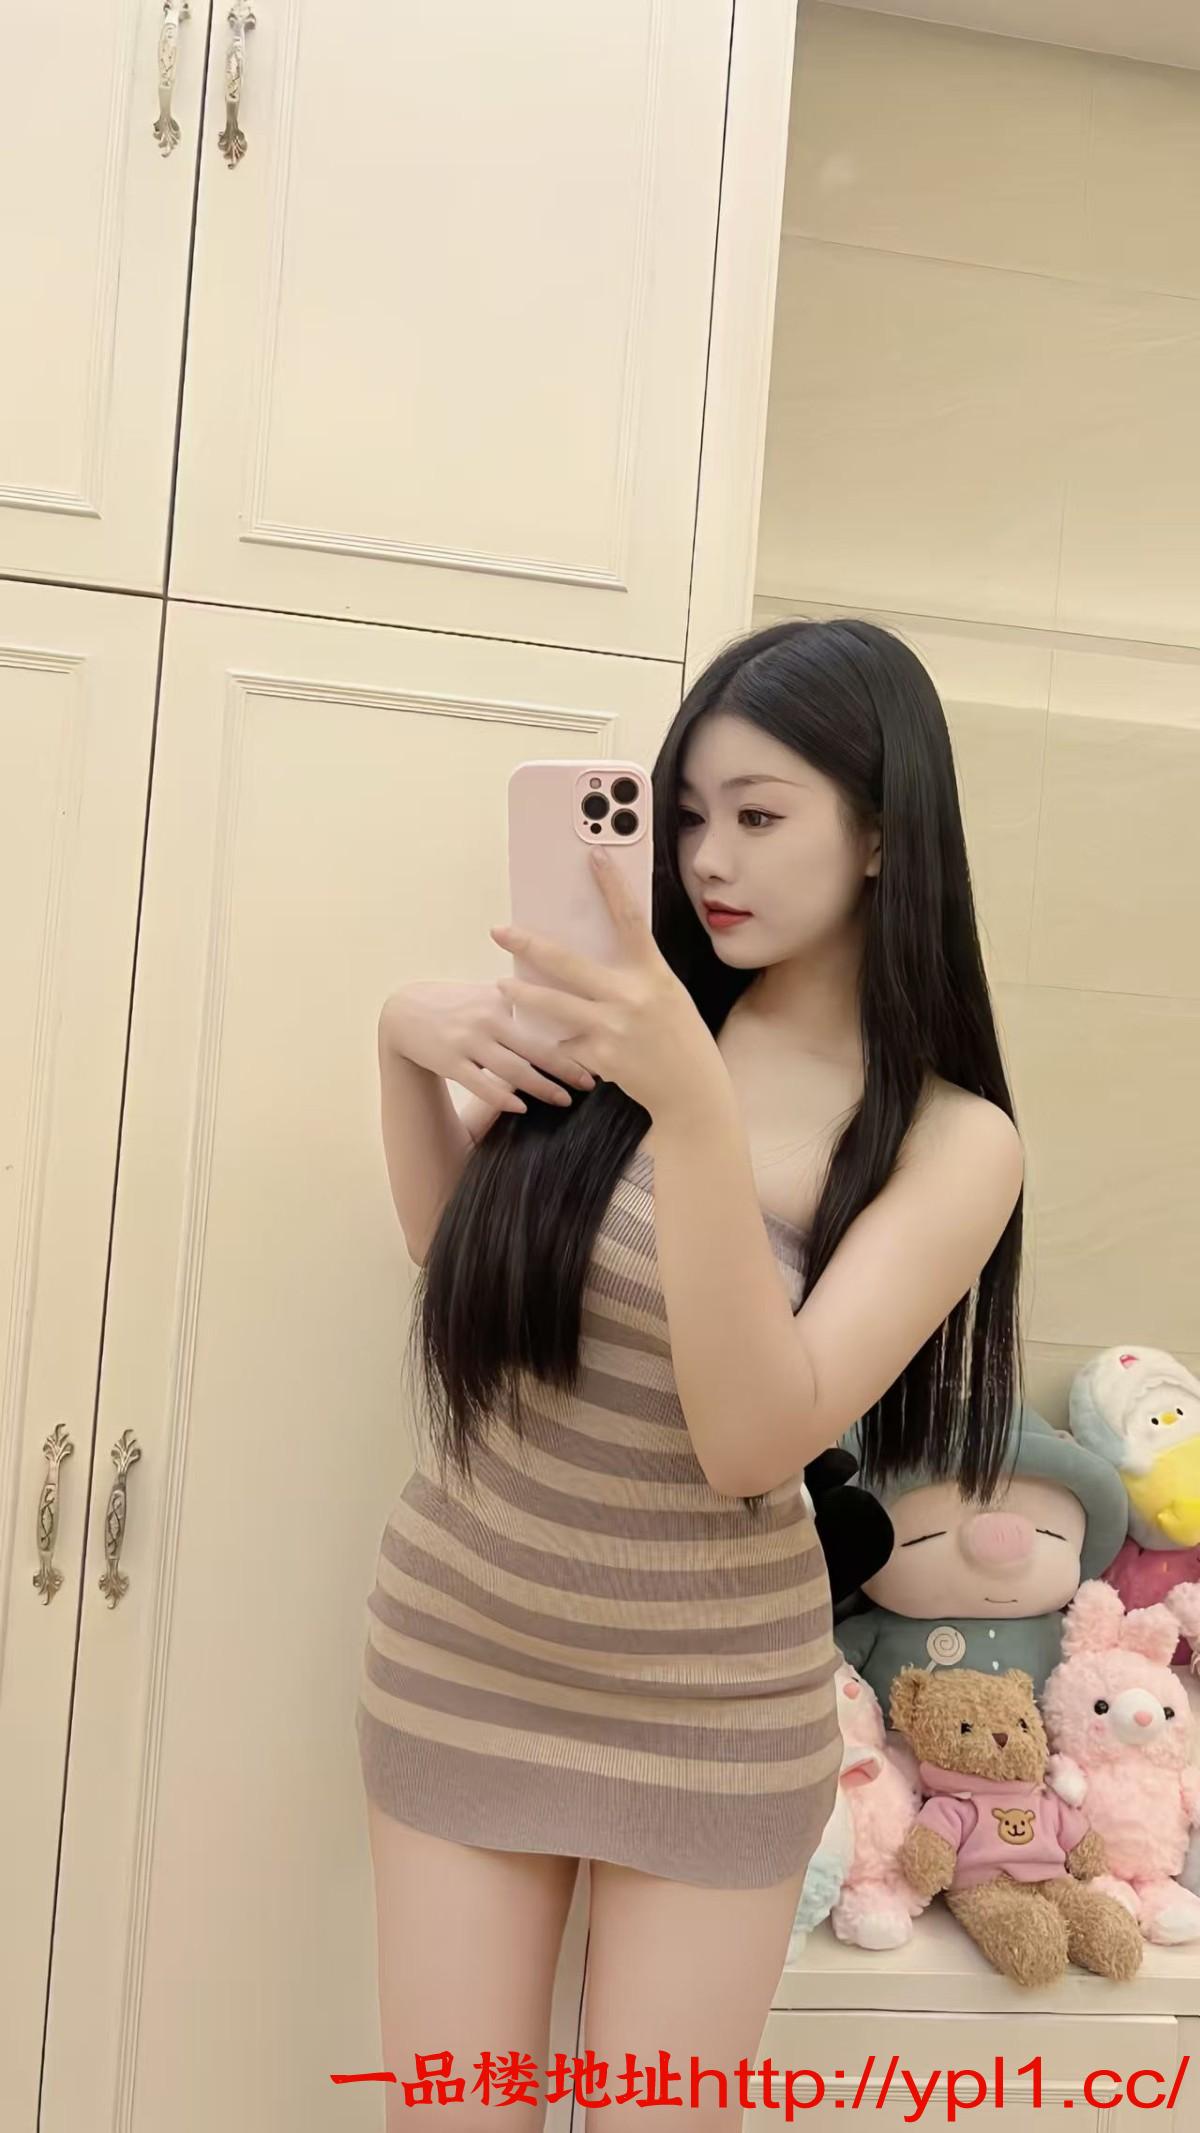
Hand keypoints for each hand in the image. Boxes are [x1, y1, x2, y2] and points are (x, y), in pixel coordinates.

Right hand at [379, 981, 596, 1113]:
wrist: (403, 1011)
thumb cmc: (454, 1003)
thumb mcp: (485, 994)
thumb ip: (518, 1003)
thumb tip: (562, 1009)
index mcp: (501, 1000)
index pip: (544, 1021)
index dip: (572, 1037)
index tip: (599, 1049)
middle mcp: (486, 1020)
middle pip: (535, 1048)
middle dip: (566, 1067)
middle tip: (592, 1083)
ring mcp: (467, 1042)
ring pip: (512, 1070)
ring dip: (541, 1087)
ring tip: (564, 1100)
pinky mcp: (449, 1062)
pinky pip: (480, 1084)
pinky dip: (502, 1097)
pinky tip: (521, 1107)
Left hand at [490, 849, 729, 1122]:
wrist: (692, 1091)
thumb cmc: (680, 1039)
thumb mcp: (667, 997)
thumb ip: (633, 978)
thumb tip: (591, 964)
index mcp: (653, 974)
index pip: (630, 919)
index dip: (612, 885)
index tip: (595, 855)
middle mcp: (631, 996)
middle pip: (568, 963)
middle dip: (528, 945)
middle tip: (500, 932)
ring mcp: (612, 1027)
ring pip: (553, 1004)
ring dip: (523, 993)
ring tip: (503, 984)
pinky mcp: (599, 1056)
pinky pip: (566, 1044)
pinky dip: (563, 1045)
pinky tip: (567, 1049)